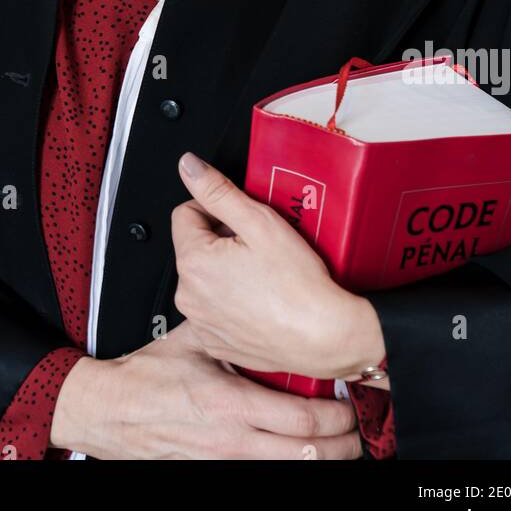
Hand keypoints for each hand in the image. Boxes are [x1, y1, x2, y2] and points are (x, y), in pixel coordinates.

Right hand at [50, 319, 362, 459]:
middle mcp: (233, 439)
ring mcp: (225, 459)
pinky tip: (302, 454)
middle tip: (359, 431)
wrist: (111, 411)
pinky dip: (288, 463)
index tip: (350, 403)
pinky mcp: (215, 468)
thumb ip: (230, 327)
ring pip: (289, 469)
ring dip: (322, 460)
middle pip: (306, 454)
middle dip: (341, 445)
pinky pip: (263, 471)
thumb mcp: (193, 341)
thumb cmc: (147, 377)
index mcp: (230, 404)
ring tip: (343, 449)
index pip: (301, 420)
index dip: (336, 417)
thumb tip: (256, 295)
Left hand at [171, 152, 386, 382]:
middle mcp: (188, 296)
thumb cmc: (297, 285)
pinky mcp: (216, 344)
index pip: (186, 213)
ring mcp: (201, 323)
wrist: (324, 337)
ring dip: (225, 270)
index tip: (241, 219)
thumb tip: (189, 166)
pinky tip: (259, 300)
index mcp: (193, 261)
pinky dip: (231, 301)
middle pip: (195, 246)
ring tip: (262, 275)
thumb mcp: (259, 221)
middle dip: (221, 240)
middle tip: (259, 247)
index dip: (216, 209)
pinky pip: (214, 310)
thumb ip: (217, 190)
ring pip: (205, 278)